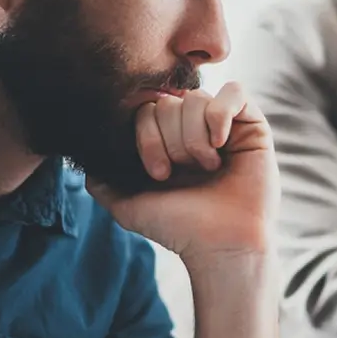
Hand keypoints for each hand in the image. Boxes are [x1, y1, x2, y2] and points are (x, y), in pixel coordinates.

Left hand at [88, 82, 278, 259]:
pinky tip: (220, 143)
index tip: (159, 174)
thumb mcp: (128, 206)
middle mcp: (195, 129)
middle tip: (184, 172)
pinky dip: (220, 114)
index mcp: (168, 141)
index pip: (146, 109)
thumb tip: (84, 157)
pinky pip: (234, 92)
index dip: (146, 137)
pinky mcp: (253, 125)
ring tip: (207, 167)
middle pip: (170, 102)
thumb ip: (102, 182)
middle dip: (171, 140)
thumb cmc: (180, 228)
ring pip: (197, 99)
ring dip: (195, 137)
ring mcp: (225, 125)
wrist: (221, 245)